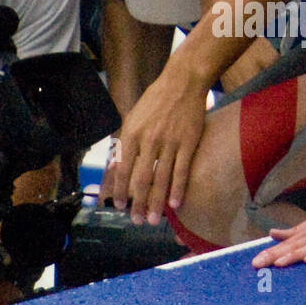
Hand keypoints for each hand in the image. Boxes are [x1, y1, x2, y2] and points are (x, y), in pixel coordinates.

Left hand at [102, 59, 206, 221]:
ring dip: (157, 203)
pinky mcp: (188, 143)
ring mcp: (169, 142)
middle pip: (141, 179)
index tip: (119, 206)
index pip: (122, 168)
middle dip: (138, 204)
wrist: (182, 82)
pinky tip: (175, 204)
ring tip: (154, 220)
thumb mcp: (134, 117)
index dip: (120, 190)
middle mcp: (148, 140)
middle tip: (137, 221)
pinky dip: (177, 189)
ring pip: (161, 179)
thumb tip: (117, 165)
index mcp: (131, 133)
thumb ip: (127, 141)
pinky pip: (181, 170)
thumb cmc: (155, 100)